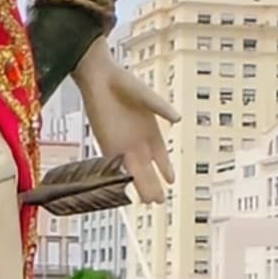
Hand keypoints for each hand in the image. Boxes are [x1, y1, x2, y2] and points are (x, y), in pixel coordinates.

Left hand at [78, 51, 175, 198]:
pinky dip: (120, 175)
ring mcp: (121, 143)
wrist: (99, 77)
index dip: (165, 168)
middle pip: (147, 167)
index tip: (171, 181)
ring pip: (132, 169)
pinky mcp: (105, 141)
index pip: (160, 156)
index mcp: (150, 131)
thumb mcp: (146, 96)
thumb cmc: (123, 83)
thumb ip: (160, 107)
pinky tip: (126, 188)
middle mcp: (136, 141)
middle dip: (152, 184)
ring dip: (138, 185)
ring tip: (146, 200)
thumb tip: (178, 119)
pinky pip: (114, 162)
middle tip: (159, 201)